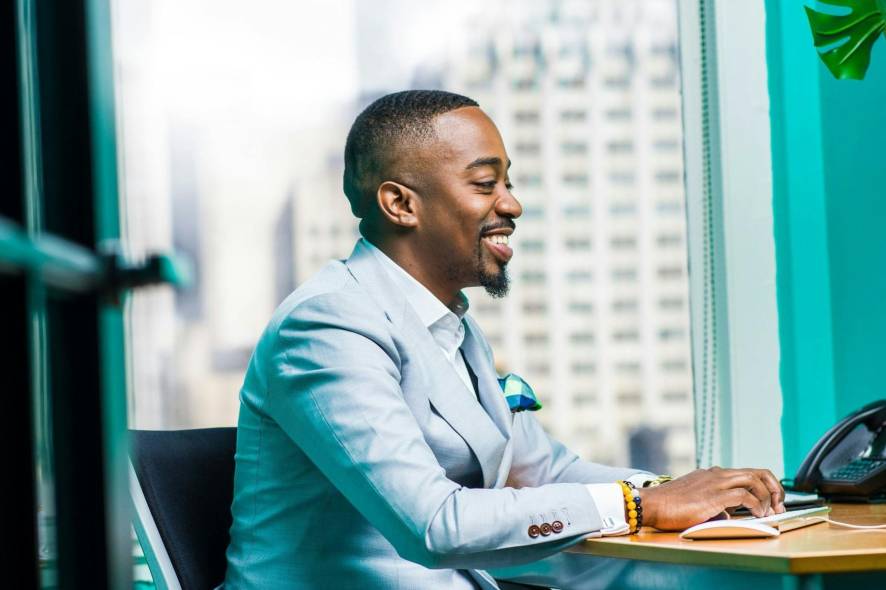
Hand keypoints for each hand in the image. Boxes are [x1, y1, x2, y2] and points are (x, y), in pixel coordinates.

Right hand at [637, 467, 784, 530]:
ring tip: (770, 512)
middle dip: (774, 488)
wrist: (651, 503)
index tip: (770, 501)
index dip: (764, 485)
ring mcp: (716, 483)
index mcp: (713, 474)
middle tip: (778, 505)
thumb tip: (728, 513)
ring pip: (754, 480)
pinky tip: (757, 515)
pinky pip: (745, 497)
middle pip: (757, 472)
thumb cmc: (669, 505)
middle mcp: (717, 474)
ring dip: (767, 496)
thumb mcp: (695, 499)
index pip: (747, 473)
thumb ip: (714, 502)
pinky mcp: (714, 496)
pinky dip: (756, 505)